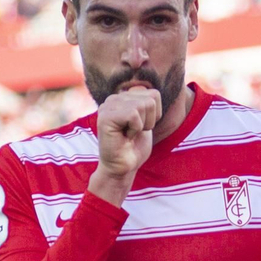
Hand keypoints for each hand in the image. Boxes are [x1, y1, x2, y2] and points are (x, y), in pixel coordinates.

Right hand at [88, 88, 162, 205]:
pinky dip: (135, 129)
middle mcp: (114, 98)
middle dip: (149, 120)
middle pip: (150, 99)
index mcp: (124, 97)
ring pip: (143, 105)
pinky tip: (125, 137)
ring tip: (129, 134)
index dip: (155, 115)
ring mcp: (108, 106)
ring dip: (142, 125)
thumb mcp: (146, 121)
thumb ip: (148, 104)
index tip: (141, 128)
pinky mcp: (105, 116)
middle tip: (134, 133)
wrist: (122, 168)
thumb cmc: (134, 147)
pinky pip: (133, 114)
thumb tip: (154, 92)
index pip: (154, 94)